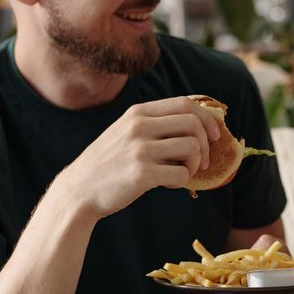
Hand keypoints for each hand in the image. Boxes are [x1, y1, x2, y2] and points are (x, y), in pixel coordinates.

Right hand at [52, 96, 221, 220]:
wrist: (79, 190)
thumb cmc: (110, 163)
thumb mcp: (127, 132)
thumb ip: (155, 125)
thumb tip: (199, 126)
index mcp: (138, 112)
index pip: (186, 103)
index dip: (207, 119)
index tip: (215, 136)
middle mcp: (139, 126)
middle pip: (194, 124)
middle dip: (207, 145)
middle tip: (203, 162)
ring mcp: (140, 149)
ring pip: (192, 148)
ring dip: (194, 165)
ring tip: (181, 174)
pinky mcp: (142, 173)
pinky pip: (181, 174)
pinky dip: (181, 182)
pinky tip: (167, 184)